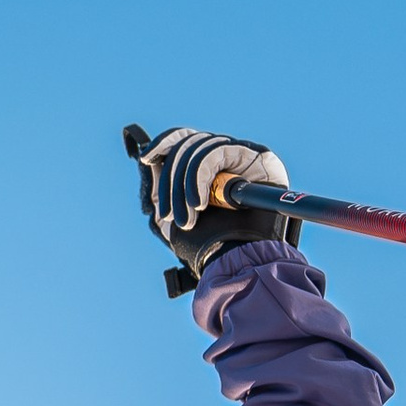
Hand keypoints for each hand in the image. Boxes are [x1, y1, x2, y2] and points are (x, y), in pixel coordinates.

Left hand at [124, 123, 299, 297]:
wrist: (236, 266)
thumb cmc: (209, 247)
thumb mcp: (174, 215)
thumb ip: (162, 189)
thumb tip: (149, 159)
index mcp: (211, 168)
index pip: (186, 139)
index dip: (164, 143)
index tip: (145, 159)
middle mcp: (230, 158)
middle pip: (189, 144)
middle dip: (171, 181)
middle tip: (170, 216)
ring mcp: (246, 156)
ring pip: (200, 148)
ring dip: (184, 187)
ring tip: (187, 219)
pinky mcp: (259, 158)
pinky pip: (216, 152)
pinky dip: (199, 177)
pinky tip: (199, 204)